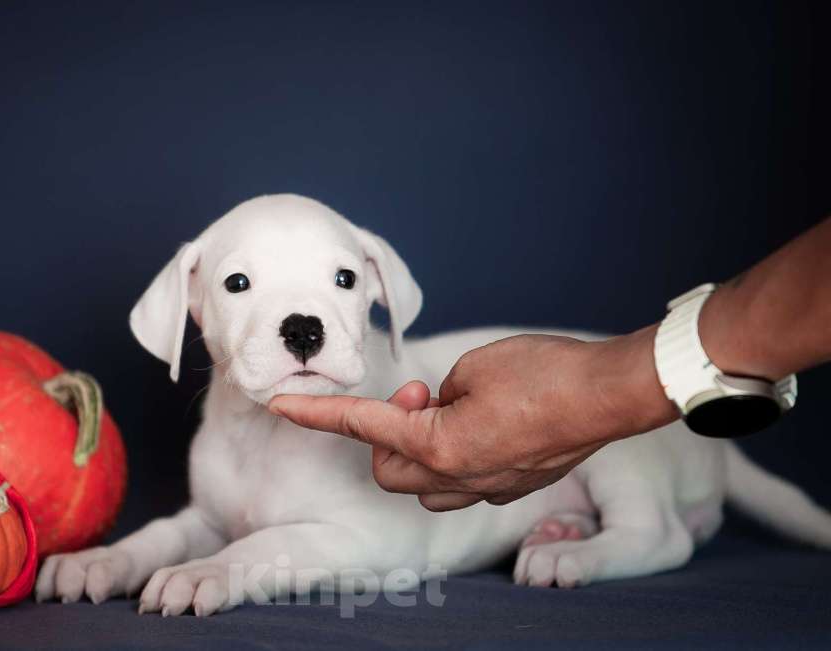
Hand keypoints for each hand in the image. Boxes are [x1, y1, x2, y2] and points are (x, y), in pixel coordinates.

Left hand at [268, 329, 676, 509]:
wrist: (608, 395)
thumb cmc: (545, 372)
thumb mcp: (474, 365)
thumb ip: (438, 393)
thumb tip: (435, 409)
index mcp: (441, 445)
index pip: (362, 425)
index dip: (317, 413)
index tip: (281, 405)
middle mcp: (459, 479)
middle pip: (387, 469)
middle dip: (386, 435)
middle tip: (419, 396)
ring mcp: (488, 491)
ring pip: (422, 485)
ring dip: (418, 450)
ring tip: (450, 411)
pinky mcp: (511, 490)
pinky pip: (462, 484)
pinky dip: (455, 457)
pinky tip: (482, 427)